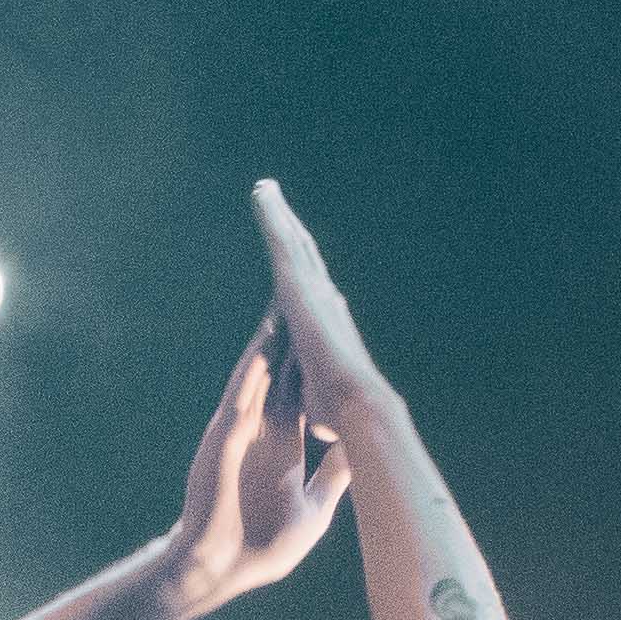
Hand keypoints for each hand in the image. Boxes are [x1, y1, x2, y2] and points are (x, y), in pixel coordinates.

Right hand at [165, 314, 344, 603]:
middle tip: (305, 296)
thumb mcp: (313, 510)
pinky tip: (264, 341)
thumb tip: (360, 459)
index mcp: (282, 448)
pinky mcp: (223, 438)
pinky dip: (252, 368)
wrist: (220, 571)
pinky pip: (239, 395)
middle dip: (293, 338)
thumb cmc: (262, 548)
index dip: (313, 365)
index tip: (329, 335)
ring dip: (270, 341)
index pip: (300, 395)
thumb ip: (333, 480)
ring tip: (284, 301)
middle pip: (280, 374)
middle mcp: (260, 433)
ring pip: (258, 376)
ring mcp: (239, 432)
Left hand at [249, 181, 392, 423]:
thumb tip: (328, 429)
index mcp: (322, 329)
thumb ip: (325, 404)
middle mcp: (321, 302)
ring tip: (265, 190)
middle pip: (303, 260)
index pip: (309, 297)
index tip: (297, 259)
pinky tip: (263, 194)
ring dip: (279, 215)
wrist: (358, 405)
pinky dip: (273, 217)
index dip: (304, 275)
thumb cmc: (344, 418)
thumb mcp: (327, 410)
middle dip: (291, 233)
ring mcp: (312, 291)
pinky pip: (282, 243)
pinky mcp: (299, 286)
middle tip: (278, 206)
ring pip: (292, 244)